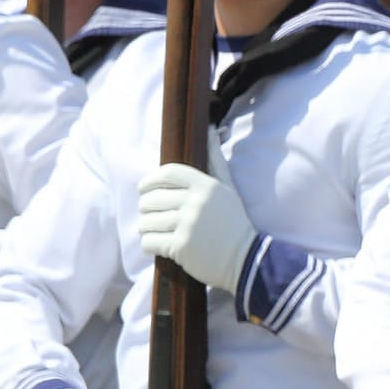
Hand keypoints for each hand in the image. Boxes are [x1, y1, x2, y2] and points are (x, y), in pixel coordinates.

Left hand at [137, 138, 256, 292]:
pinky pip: (148, 241)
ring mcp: (188, 225)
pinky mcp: (181, 246)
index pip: (167, 173)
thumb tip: (210, 129)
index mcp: (206, 185)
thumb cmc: (234, 222)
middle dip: (146, 209)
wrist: (246, 259)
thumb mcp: (228, 188)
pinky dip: (149, 244)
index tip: (143, 189)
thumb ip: (215, 161)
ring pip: (145, 221)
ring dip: (146, 228)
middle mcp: (196, 202)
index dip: (149, 181)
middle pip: (150, 199)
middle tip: (153, 215)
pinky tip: (160, 244)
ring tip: (157, 231)